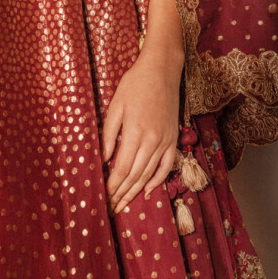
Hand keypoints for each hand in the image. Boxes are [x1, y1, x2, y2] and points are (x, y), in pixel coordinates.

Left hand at [101, 52, 179, 214]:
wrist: (162, 70)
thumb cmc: (135, 84)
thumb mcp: (116, 105)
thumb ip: (109, 133)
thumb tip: (104, 159)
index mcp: (136, 132)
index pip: (122, 168)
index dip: (113, 185)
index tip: (104, 197)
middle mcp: (152, 141)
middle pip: (135, 175)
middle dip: (122, 194)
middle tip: (111, 208)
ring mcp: (165, 141)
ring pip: (149, 174)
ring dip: (136, 192)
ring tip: (124, 205)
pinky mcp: (173, 139)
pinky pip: (166, 166)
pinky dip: (157, 181)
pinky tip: (147, 190)